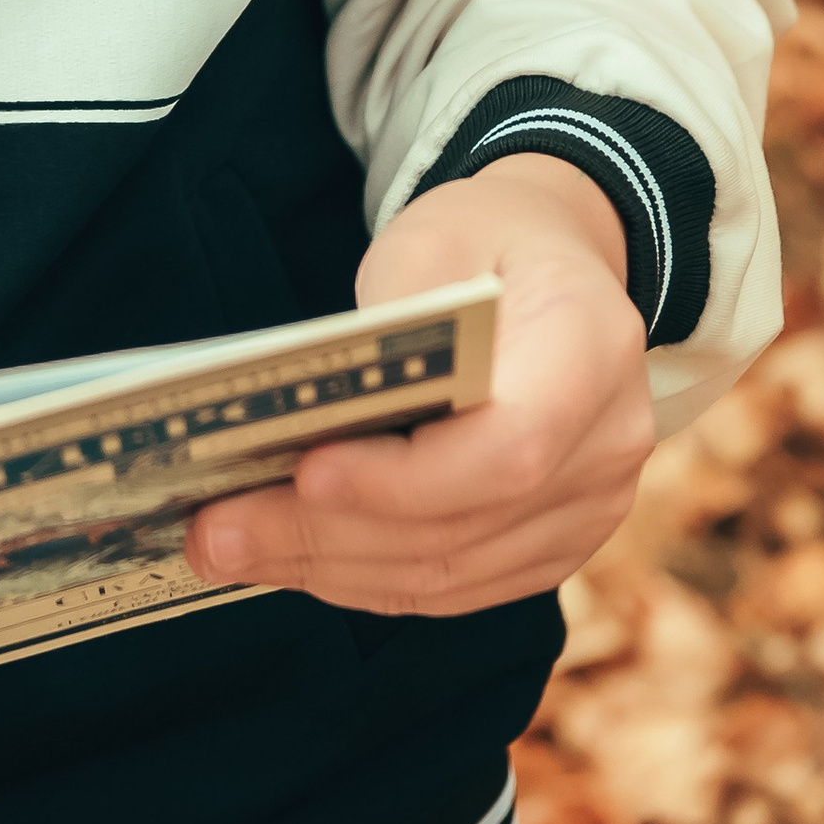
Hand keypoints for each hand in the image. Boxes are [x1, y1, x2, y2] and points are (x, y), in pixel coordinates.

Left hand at [183, 155, 653, 617]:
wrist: (555, 260)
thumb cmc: (482, 241)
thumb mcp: (431, 237)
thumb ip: (387, 326)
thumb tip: (298, 416)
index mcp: (592, 346)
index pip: (509, 446)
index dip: (406, 480)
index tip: (305, 473)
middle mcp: (609, 441)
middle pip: (463, 524)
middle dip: (328, 534)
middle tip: (214, 530)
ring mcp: (592, 507)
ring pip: (451, 572)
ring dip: (329, 569)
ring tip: (227, 547)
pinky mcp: (555, 545)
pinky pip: (456, 586)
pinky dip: (365, 578)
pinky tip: (289, 557)